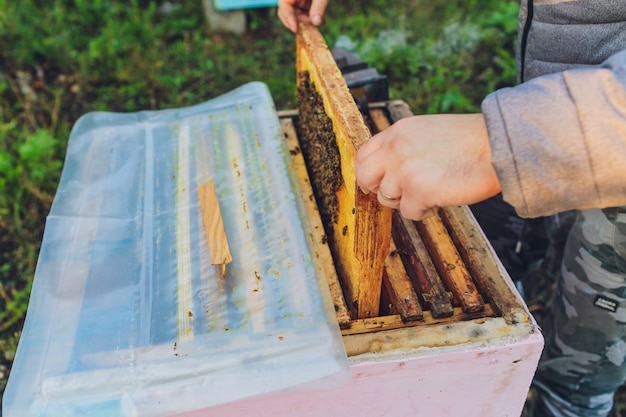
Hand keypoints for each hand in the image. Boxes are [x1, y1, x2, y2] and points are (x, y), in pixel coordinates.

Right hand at [278, 0, 328, 32]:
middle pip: (288, 13)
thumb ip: (319, 7)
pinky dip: (310, 18)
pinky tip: (320, 20)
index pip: (284, 6)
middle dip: (299, 22)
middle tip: (312, 27)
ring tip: (319, 22)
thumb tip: (316, 23)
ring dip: (306, 22)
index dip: (288, 19)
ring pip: (296, 15)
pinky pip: (303, 13)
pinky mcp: (304, 2)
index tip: (296, 30)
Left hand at [355, 113, 501, 220]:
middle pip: (365, 177)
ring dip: (407, 201)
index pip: (363, 155)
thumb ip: (404, 146)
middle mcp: (395, 149)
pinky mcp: (419, 191)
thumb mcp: (428, 131)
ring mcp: (404, 171)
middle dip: (380, 189)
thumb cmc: (471, 140)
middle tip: (400, 194)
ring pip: (387, 198)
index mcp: (398, 132)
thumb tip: (389, 169)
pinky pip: (408, 213)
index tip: (379, 182)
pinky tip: (440, 199)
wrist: (498, 144)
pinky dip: (424, 211)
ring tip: (431, 192)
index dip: (370, 172)